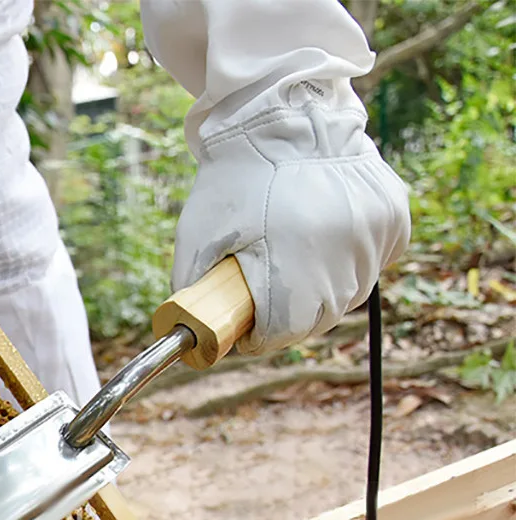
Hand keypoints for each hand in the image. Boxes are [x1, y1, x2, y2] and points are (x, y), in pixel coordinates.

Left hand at [172, 93, 409, 354]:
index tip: (246, 322)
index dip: (258, 333)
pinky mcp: (393, 217)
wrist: (281, 115)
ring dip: (323, 288)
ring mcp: (373, 237)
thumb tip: (199, 333)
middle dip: (291, 315)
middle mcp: (342, 259)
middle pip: (319, 318)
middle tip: (269, 292)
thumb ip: (197, 294)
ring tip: (296, 255)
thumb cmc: (233, 180)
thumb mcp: (196, 240)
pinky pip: (374, 260)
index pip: (282, 332)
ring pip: (351, 293)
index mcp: (293, 269)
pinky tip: (325, 235)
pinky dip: (351, 260)